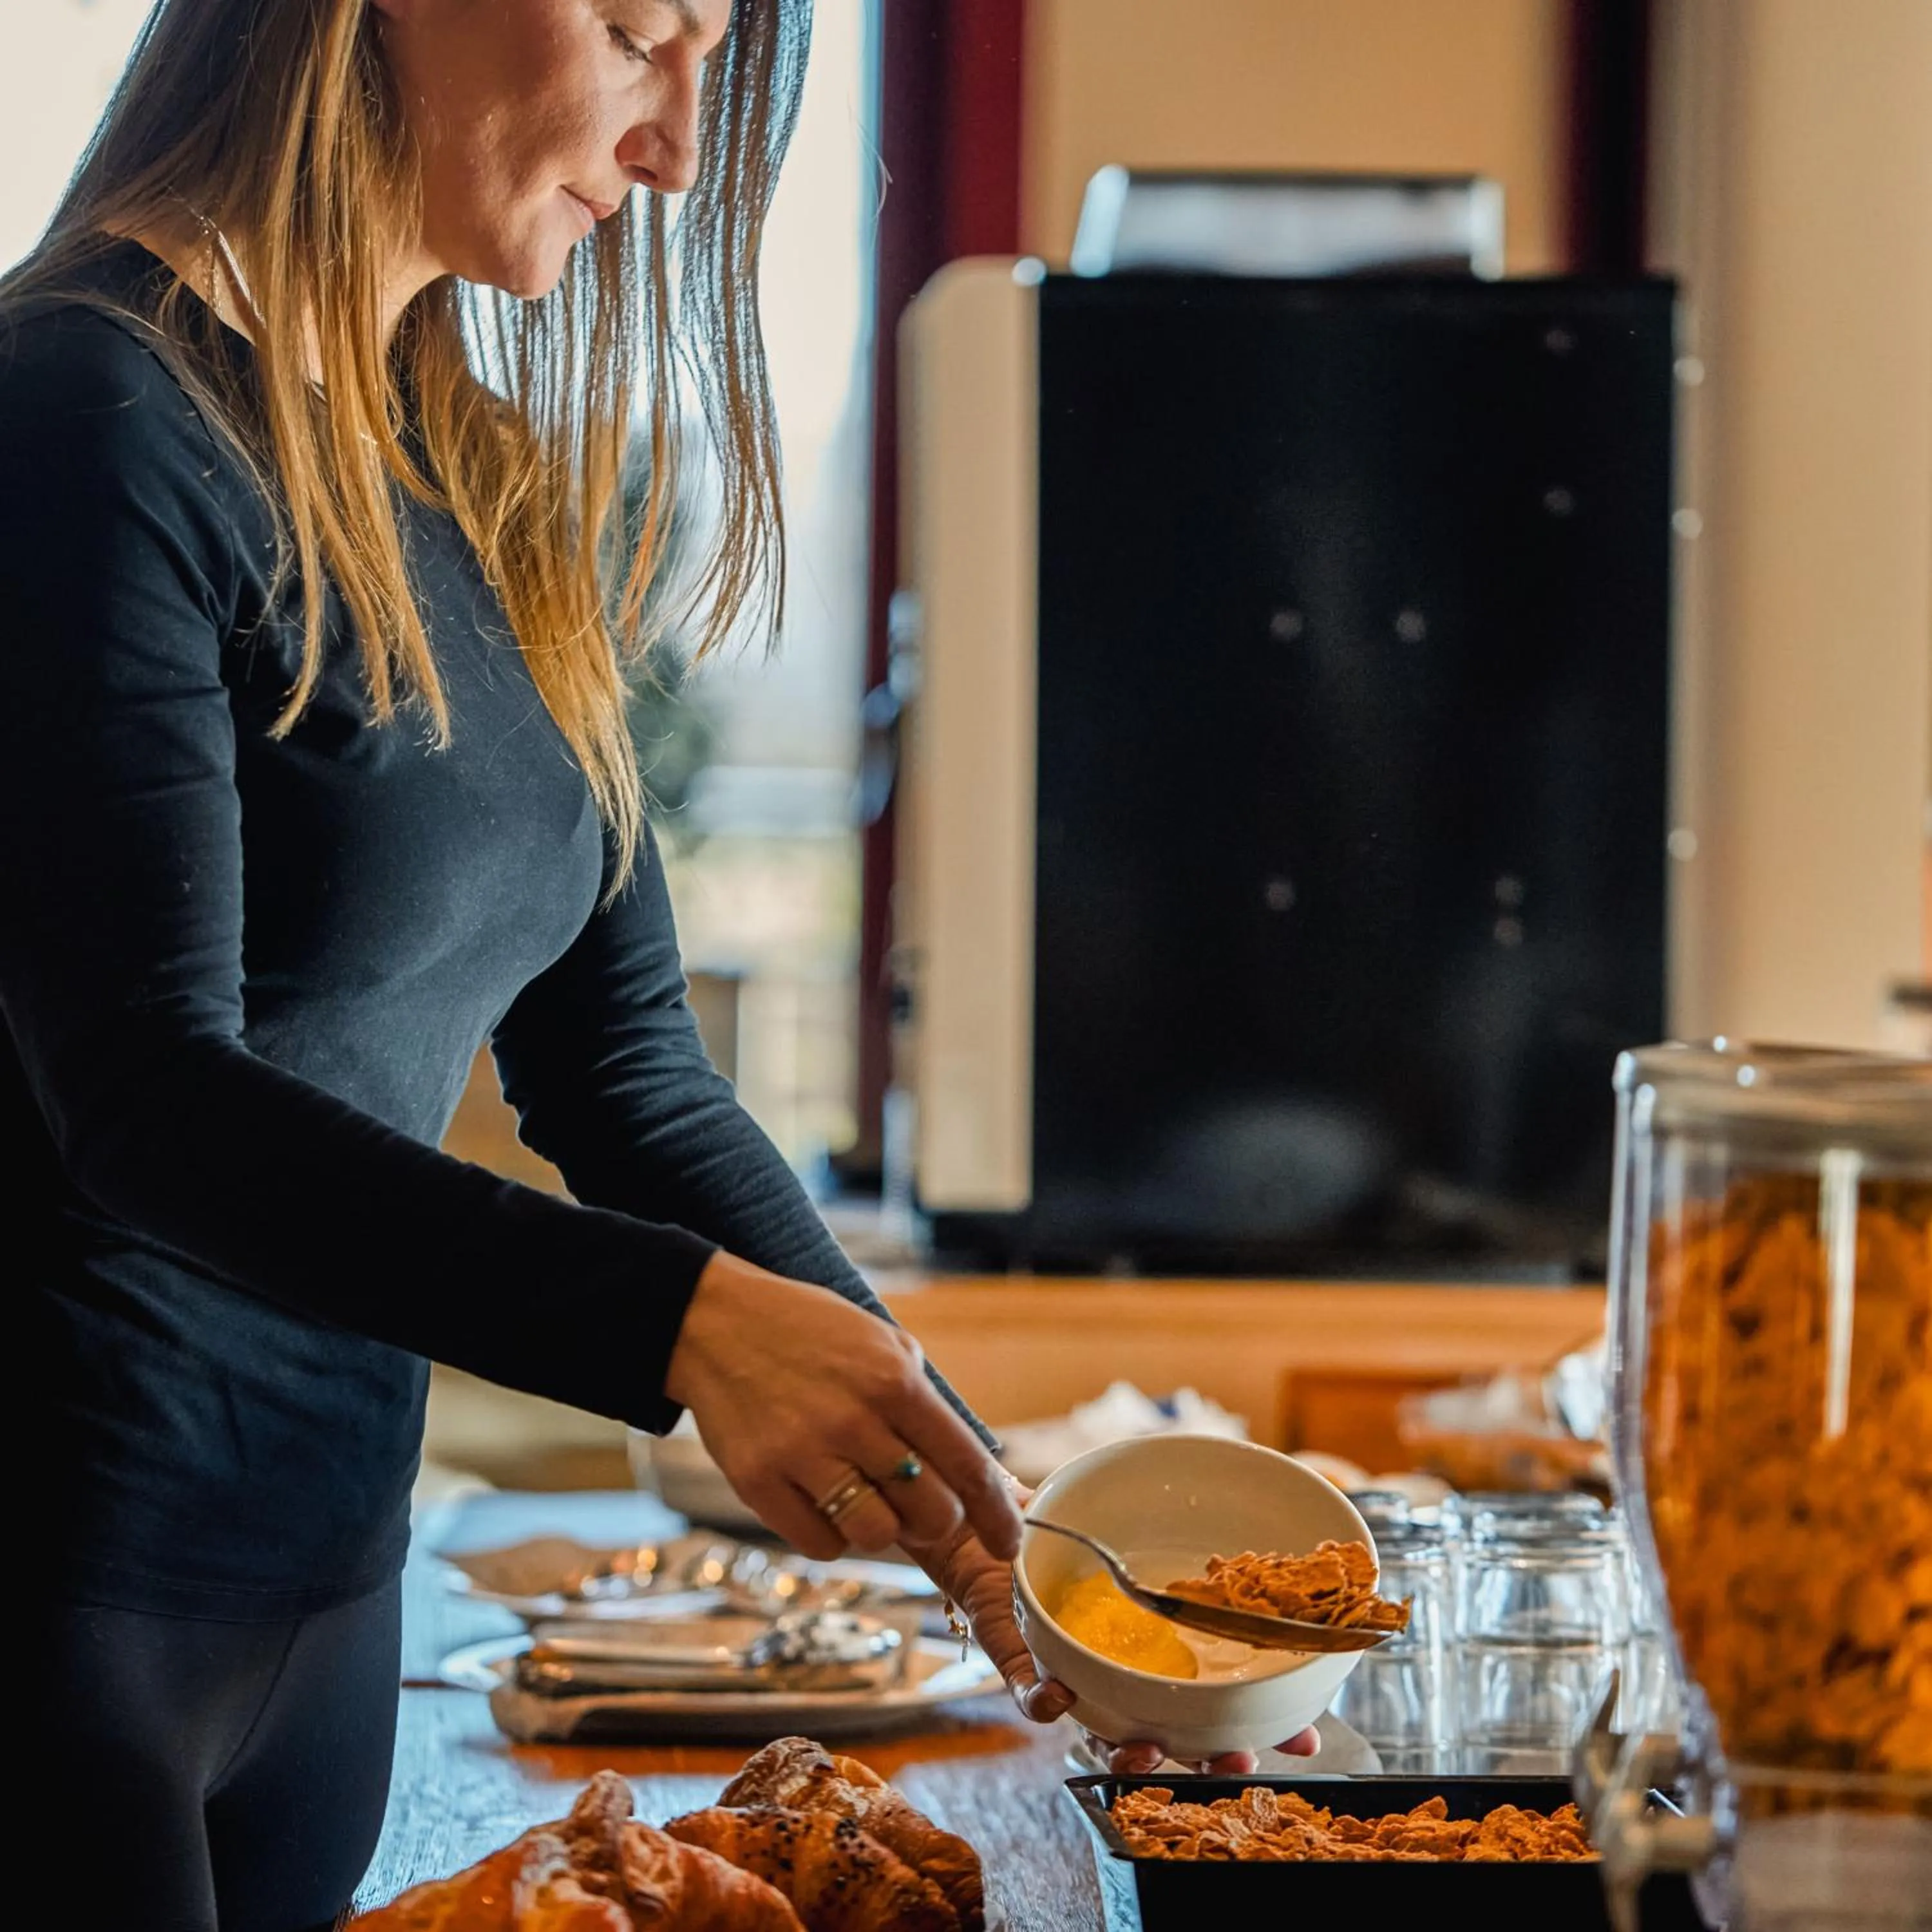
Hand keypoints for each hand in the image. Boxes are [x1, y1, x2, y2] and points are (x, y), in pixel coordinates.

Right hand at [664, 1251, 1021, 1564]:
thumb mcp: (884, 1344)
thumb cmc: (810, 1332)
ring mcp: (803, 1453)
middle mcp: (854, 1419)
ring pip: (876, 1537)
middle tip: (922, 1508)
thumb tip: (975, 1469)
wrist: (716, 1321)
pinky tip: (821, 1499)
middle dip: (938, 1522)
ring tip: (864, 1497)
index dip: (998, 1516)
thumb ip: (926, 1402)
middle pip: (931, 1514)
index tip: (1010, 1544)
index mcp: (894, 1380)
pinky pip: (820, 1544)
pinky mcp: (758, 1481)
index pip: (968, 1465)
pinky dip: (830, 1534)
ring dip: (881, 1528)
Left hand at [905, 1494, 1321, 1777]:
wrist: (995, 1516)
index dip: (1258, 1724)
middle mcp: (1121, 1670)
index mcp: (1160, 1644)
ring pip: (1105, 1735)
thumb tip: (1255, 1508)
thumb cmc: (1070, 1523)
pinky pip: (1032, 1695)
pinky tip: (1060, 1698)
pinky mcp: (1021, 1663)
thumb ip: (1184, 1527)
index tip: (1302, 1737)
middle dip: (1206, 1756)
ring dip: (1129, 1753)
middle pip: (1172, 1732)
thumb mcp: (1139, 1522)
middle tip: (1240, 1759)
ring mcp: (1074, 1671)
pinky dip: (1045, 1702)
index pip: (1216, 1696)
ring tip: (1149, 1753)